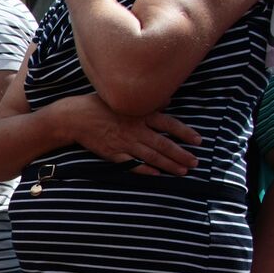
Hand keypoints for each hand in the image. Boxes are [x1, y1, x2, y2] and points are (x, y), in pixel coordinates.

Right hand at [64, 94, 200, 175]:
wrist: (74, 117)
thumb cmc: (99, 105)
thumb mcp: (124, 98)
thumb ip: (147, 101)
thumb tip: (167, 101)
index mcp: (140, 114)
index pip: (169, 124)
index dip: (185, 133)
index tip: (198, 141)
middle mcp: (136, 129)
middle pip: (163, 144)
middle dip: (181, 154)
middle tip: (195, 163)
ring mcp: (124, 143)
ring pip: (151, 156)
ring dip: (168, 164)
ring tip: (183, 171)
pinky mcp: (113, 153)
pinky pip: (132, 163)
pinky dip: (145, 169)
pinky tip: (157, 174)